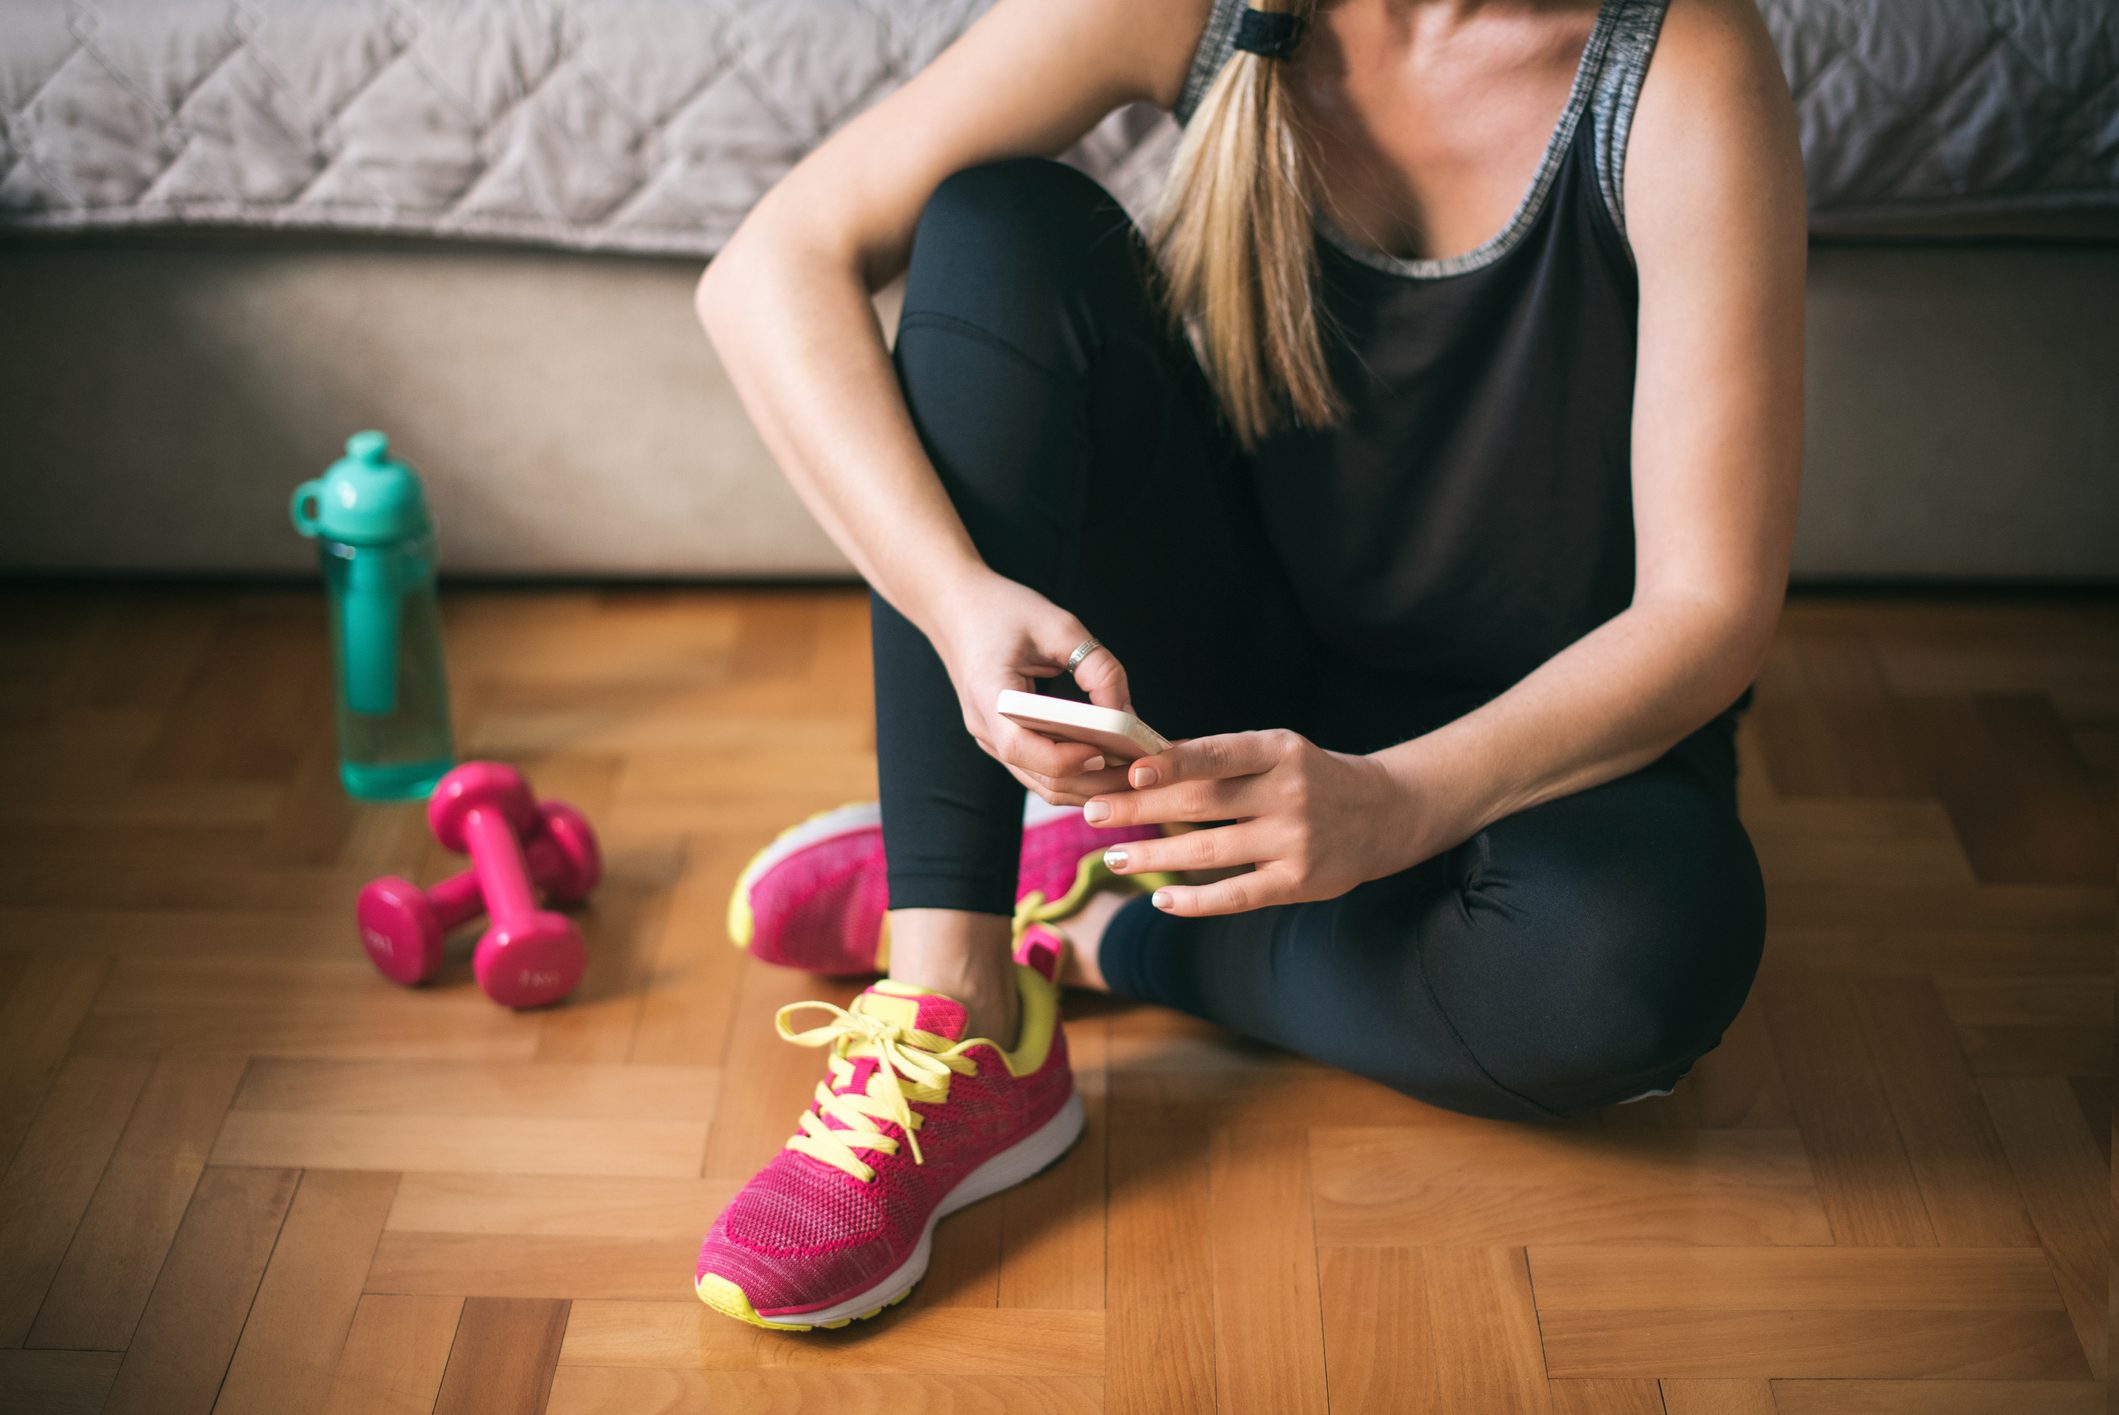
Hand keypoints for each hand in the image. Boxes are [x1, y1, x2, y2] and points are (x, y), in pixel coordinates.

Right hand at [933, 571, 1134, 805]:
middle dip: (1094, 783)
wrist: (954, 606)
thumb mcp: (1059, 625)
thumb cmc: (1002, 609)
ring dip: (1088, 785)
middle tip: (1142, 771)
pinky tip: (1108, 761)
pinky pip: (1039, 770)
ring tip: (1132, 772)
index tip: (1109, 749)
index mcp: (989, 695)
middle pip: (1040, 778)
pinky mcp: (1001, 739)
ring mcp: (990, 739)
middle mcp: (985, 727)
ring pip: (1042, 783)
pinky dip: (1074, 772)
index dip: (1068, 757)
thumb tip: (1129, 713)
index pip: (1023, 748)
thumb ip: (1098, 667)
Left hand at [1087, 728, 1460, 915]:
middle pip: (1202, 803)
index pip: (1218, 755)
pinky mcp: (1299, 881)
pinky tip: (1161, 898)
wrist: (1385, 812)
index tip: (1129, 771)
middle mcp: (1289, 793)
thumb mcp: (1277, 752)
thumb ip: (1222, 760)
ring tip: (1112, 858)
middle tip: (1091, 812)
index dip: (1173, 763)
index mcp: (1279, 750)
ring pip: (1210, 851)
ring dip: (1154, 856)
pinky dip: (1196, 900)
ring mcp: (1295, 840)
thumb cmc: (1312, 777)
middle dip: (1140, 809)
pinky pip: (1237, 895)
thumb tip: (1142, 767)